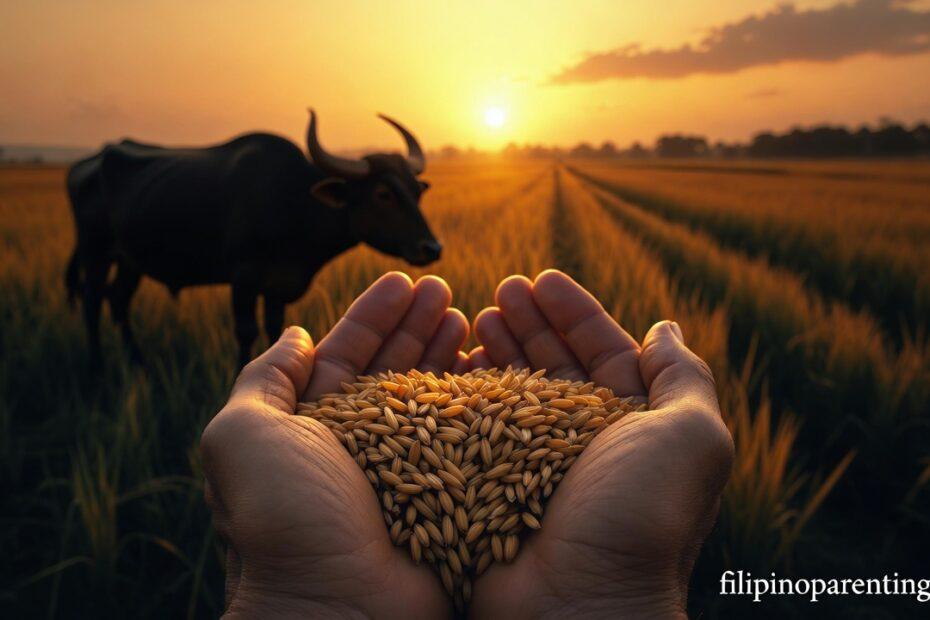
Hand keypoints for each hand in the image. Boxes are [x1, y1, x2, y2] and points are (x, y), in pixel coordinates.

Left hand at [200, 272, 467, 617]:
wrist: (334, 605)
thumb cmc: (282, 518)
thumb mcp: (243, 435)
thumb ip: (264, 378)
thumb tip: (296, 333)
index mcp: (311, 425)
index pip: (346, 354)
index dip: (373, 315)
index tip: (403, 281)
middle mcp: (358, 442)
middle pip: (393, 366)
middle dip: (416, 324)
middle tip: (443, 288)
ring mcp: (405, 467)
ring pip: (431, 395)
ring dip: (447, 351)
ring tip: (469, 313)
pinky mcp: (443, 491)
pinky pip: (463, 434)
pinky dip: (475, 398)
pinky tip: (489, 367)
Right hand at [469, 270, 733, 618]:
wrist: (580, 605)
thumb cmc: (642, 519)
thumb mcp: (691, 437)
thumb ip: (684, 378)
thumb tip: (664, 328)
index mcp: (635, 426)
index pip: (605, 351)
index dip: (575, 312)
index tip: (542, 278)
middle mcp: (587, 441)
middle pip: (555, 364)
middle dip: (531, 322)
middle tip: (501, 288)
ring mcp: (538, 463)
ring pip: (515, 390)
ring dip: (498, 348)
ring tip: (476, 315)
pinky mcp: (497, 484)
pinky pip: (480, 426)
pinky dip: (469, 391)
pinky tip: (456, 364)